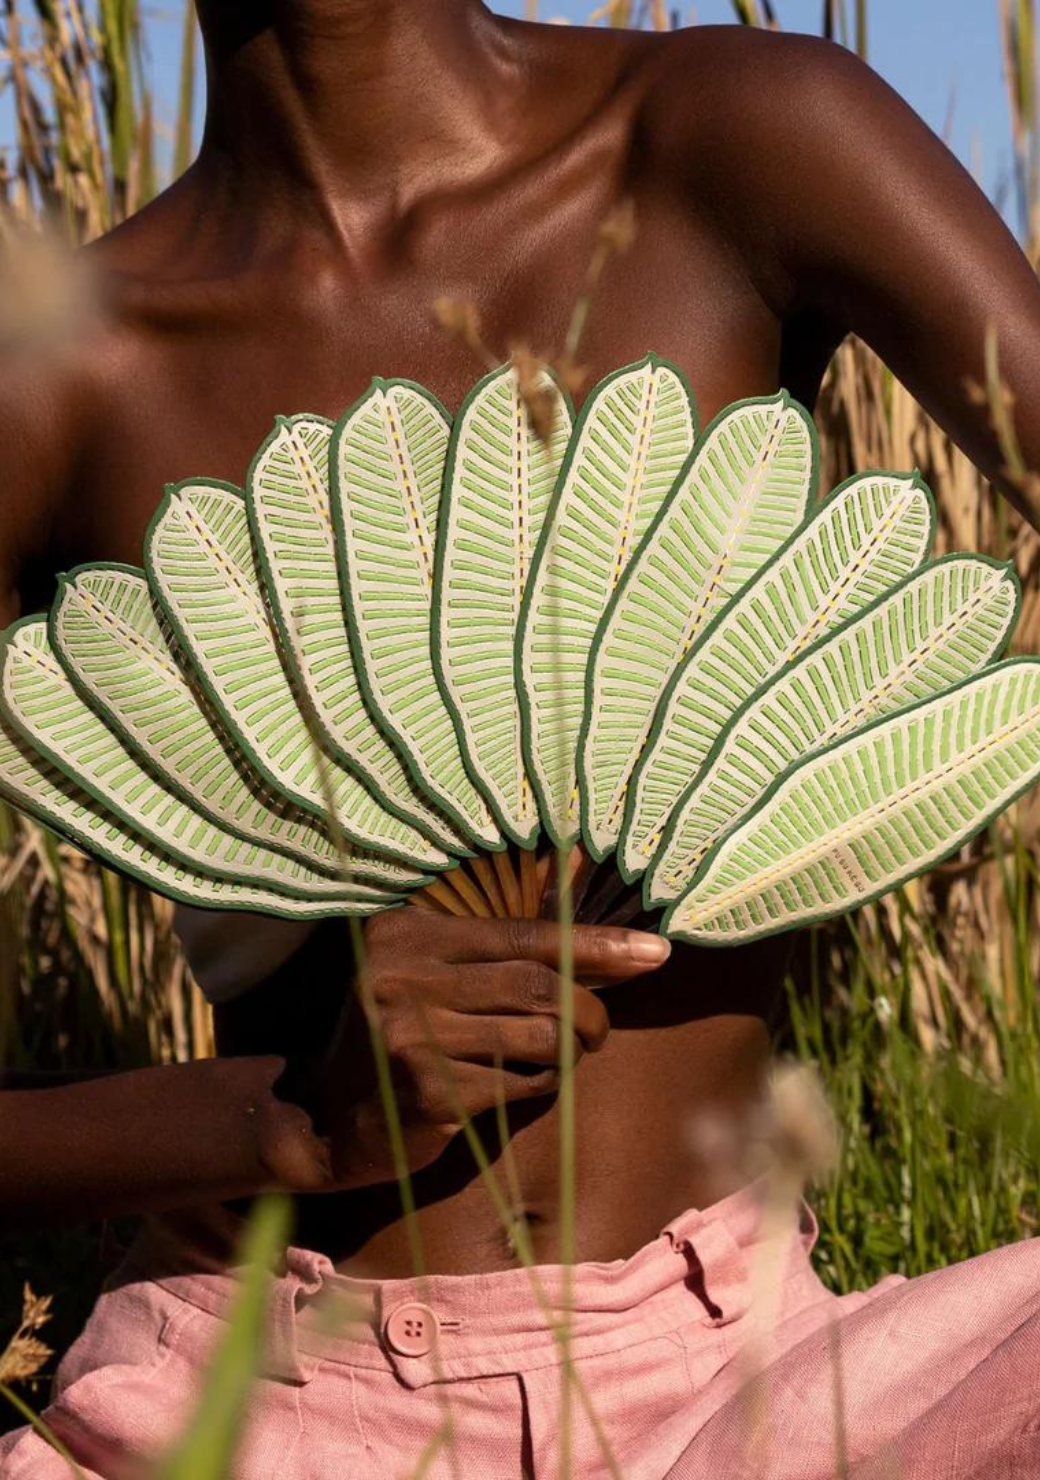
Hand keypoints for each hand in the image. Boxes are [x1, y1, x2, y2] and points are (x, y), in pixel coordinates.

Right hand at [316, 909, 670, 1189]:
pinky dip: (541, 1083)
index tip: (654, 953)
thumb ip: (500, 953)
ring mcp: (413, 1038)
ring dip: (570, 1050)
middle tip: (599, 1028)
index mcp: (408, 935)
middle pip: (541, 986)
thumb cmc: (401, 1034)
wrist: (326, 1116)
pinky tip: (525, 1083)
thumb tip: (599, 928)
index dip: (597, 944)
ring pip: (539, 1038)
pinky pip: (521, 1083)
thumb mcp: (430, 974)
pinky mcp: (428, 1094)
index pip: (525, 933)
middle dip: (591, 1009)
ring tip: (563, 1055)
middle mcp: (403, 978)